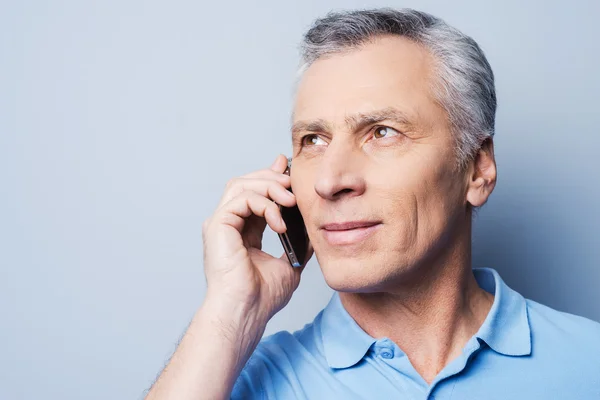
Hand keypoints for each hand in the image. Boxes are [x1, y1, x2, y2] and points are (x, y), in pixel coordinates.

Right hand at [202, 154, 311, 324]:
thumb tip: (314, 227)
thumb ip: (298, 242)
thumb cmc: (263, 297)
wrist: (246, 312)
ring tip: (290, 200)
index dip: (272, 178)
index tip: (290, 169)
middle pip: (246, 182)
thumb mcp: (290, 263)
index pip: (255, 194)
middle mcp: (228, 224)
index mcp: (242, 231)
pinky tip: (279, 222)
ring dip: (270, 186)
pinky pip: (242, 198)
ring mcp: (220, 223)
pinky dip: (264, 204)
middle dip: (272, 177)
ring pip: (242, 184)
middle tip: (294, 183)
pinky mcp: (218, 224)